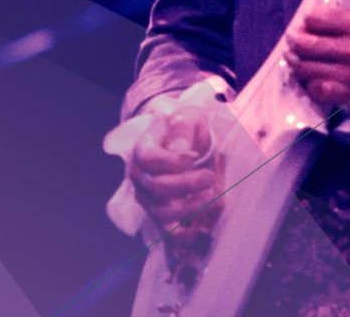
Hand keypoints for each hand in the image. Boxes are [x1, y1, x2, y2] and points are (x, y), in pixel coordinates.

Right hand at [127, 105, 223, 248]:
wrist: (181, 142)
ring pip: (161, 212)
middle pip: (156, 186)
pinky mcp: (159, 214)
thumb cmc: (184, 129)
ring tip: (210, 194)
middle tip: (209, 176)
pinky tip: (202, 226)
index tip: (194, 156)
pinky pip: (168, 232)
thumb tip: (181, 148)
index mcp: (143, 148)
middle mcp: (139, 175)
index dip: (172, 161)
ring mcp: (147, 197)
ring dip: (188, 207)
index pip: (149, 158)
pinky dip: (185, 233)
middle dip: (186, 184)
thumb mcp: (186, 117)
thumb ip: (183, 128)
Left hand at [286, 0, 349, 111]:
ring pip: (311, 69)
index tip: (306, 21)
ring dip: (297, 62)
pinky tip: (309, 79)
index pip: (319, 19)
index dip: (310, 20)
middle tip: (291, 38)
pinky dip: (311, 84)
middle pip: (310, 45)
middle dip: (296, 40)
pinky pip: (322, 91)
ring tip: (292, 58)